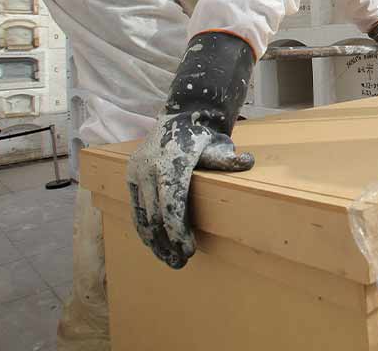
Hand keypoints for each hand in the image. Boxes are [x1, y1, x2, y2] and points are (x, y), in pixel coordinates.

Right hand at [127, 110, 253, 267]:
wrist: (181, 115)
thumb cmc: (204, 135)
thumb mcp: (219, 144)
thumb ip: (228, 158)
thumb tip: (247, 161)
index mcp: (171, 162)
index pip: (172, 204)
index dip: (178, 231)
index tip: (189, 250)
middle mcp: (150, 168)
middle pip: (156, 216)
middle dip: (168, 243)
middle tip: (181, 263)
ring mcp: (137, 172)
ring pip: (143, 216)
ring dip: (154, 241)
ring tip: (168, 260)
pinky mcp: (130, 176)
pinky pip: (136, 208)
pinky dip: (145, 228)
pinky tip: (155, 244)